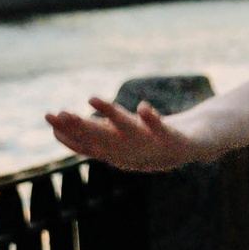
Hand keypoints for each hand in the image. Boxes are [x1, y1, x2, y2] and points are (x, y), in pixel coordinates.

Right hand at [45, 93, 210, 173]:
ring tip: (92, 98)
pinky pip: (162, 128)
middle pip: (103, 138)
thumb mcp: (123, 136)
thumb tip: (63, 123)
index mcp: (119, 151)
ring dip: (111, 115)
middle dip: (80, 126)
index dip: (69, 134)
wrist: (200, 145)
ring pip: (129, 131)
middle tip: (58, 113)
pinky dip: (152, 119)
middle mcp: (133, 151)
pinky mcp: (175, 141)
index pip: (89, 144)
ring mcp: (153, 146)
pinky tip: (143, 106)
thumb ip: (97, 131)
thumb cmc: (156, 140)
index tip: (48, 119)